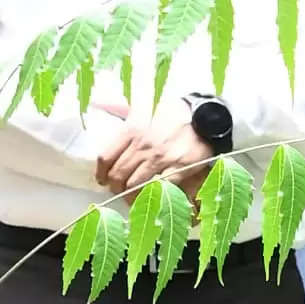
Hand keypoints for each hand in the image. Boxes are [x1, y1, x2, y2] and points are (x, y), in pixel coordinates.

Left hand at [94, 107, 212, 198]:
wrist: (205, 118)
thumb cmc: (173, 114)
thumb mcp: (145, 109)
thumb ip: (123, 111)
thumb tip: (99, 104)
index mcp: (132, 131)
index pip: (106, 157)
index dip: (101, 173)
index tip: (103, 180)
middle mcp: (142, 145)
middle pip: (118, 174)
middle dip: (115, 187)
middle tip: (118, 192)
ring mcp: (160, 158)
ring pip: (134, 185)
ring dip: (130, 196)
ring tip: (132, 199)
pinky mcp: (178, 168)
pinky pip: (158, 187)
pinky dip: (151, 196)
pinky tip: (150, 198)